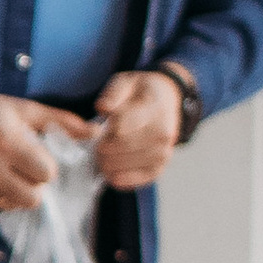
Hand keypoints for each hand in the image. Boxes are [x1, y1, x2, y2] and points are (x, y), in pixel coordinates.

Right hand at [0, 81, 92, 215]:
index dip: (45, 167)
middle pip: (33, 197)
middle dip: (32, 184)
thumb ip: (60, 121)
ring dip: (12, 191)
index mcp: (7, 141)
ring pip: (13, 205)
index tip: (34, 157)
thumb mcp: (21, 109)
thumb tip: (96, 133)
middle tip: (19, 167)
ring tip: (0, 171)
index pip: (47, 174)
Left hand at [90, 68, 185, 190]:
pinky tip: (113, 176)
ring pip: (130, 164)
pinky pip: (143, 178)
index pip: (122, 127)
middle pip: (123, 147)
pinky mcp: (162, 165)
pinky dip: (126, 180)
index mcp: (153, 109)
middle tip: (95, 147)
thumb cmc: (141, 93)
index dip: (104, 133)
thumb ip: (113, 94)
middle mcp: (162, 132)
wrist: (167, 101)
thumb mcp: (126, 83)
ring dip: (110, 164)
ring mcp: (164, 150)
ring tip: (101, 158)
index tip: (96, 132)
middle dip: (103, 149)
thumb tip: (103, 108)